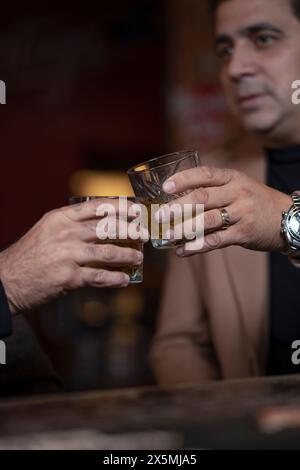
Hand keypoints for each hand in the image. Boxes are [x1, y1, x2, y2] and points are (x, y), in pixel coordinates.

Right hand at [0, 199, 145, 313]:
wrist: (8, 280)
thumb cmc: (30, 254)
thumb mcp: (46, 230)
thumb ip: (70, 224)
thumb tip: (100, 222)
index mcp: (60, 218)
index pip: (96, 207)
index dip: (119, 207)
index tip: (135, 210)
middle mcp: (66, 233)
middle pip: (107, 228)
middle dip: (130, 230)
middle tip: (143, 234)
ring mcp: (68, 255)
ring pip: (107, 252)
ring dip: (127, 255)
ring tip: (138, 257)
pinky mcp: (69, 277)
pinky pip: (99, 276)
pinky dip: (115, 278)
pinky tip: (125, 280)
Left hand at [157, 166, 291, 256]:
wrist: (286, 218)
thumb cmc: (255, 202)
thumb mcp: (239, 187)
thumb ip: (214, 190)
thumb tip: (178, 199)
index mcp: (233, 178)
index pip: (205, 174)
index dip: (184, 179)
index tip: (165, 187)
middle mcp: (237, 192)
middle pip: (202, 198)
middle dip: (177, 207)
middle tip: (158, 216)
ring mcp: (241, 213)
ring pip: (207, 220)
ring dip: (183, 229)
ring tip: (166, 236)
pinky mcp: (243, 233)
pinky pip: (216, 240)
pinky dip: (197, 246)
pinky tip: (182, 251)